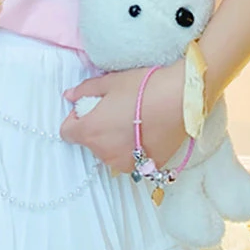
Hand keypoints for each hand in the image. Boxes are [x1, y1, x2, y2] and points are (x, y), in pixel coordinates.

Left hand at [60, 61, 188, 176]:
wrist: (182, 99)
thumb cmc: (144, 87)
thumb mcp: (110, 82)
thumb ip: (85, 90)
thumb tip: (69, 96)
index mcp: (90, 132)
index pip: (67, 133)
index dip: (76, 119)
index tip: (90, 108)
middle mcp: (105, 154)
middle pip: (91, 143)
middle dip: (97, 129)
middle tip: (116, 110)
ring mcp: (127, 163)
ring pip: (111, 153)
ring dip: (115, 141)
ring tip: (135, 121)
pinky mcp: (148, 167)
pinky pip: (133, 159)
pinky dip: (135, 149)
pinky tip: (148, 131)